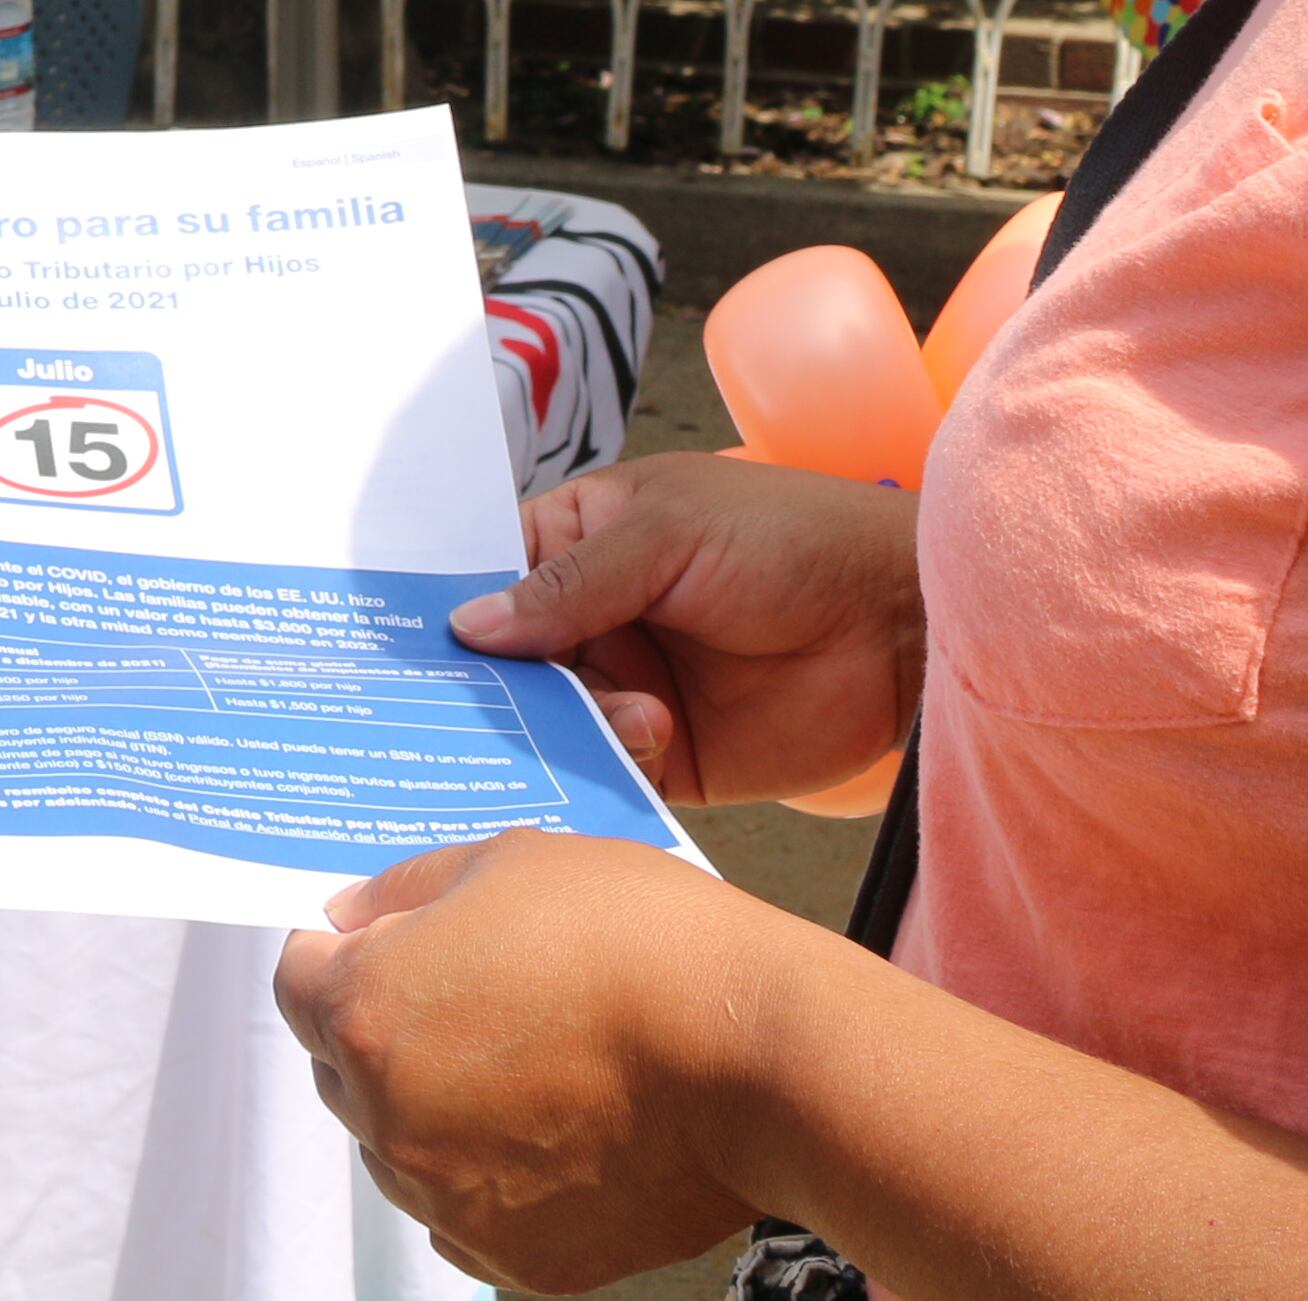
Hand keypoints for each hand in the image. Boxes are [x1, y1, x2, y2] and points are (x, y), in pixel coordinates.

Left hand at [278, 832, 813, 1296]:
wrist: (757, 1057)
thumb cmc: (642, 945)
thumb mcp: (509, 860)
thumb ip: (407, 890)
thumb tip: (353, 915)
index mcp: (369, 1012)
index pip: (297, 981)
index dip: (342, 952)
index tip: (389, 943)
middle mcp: (389, 1120)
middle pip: (343, 1069)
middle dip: (387, 1028)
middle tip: (476, 994)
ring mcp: (451, 1202)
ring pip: (402, 1150)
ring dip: (437, 1107)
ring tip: (535, 1062)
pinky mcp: (518, 1260)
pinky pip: (468, 1218)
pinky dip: (493, 1178)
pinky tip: (558, 1129)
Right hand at [459, 453, 918, 806]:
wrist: (905, 621)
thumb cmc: (793, 539)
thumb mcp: (669, 535)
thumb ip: (568, 583)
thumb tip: (466, 624)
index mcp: (584, 540)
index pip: (490, 573)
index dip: (448, 605)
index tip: (402, 643)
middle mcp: (596, 618)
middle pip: (507, 661)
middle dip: (489, 681)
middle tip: (462, 702)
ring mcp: (629, 689)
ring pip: (550, 721)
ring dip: (563, 720)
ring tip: (622, 706)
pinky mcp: (670, 758)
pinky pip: (608, 772)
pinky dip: (607, 765)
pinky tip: (648, 735)